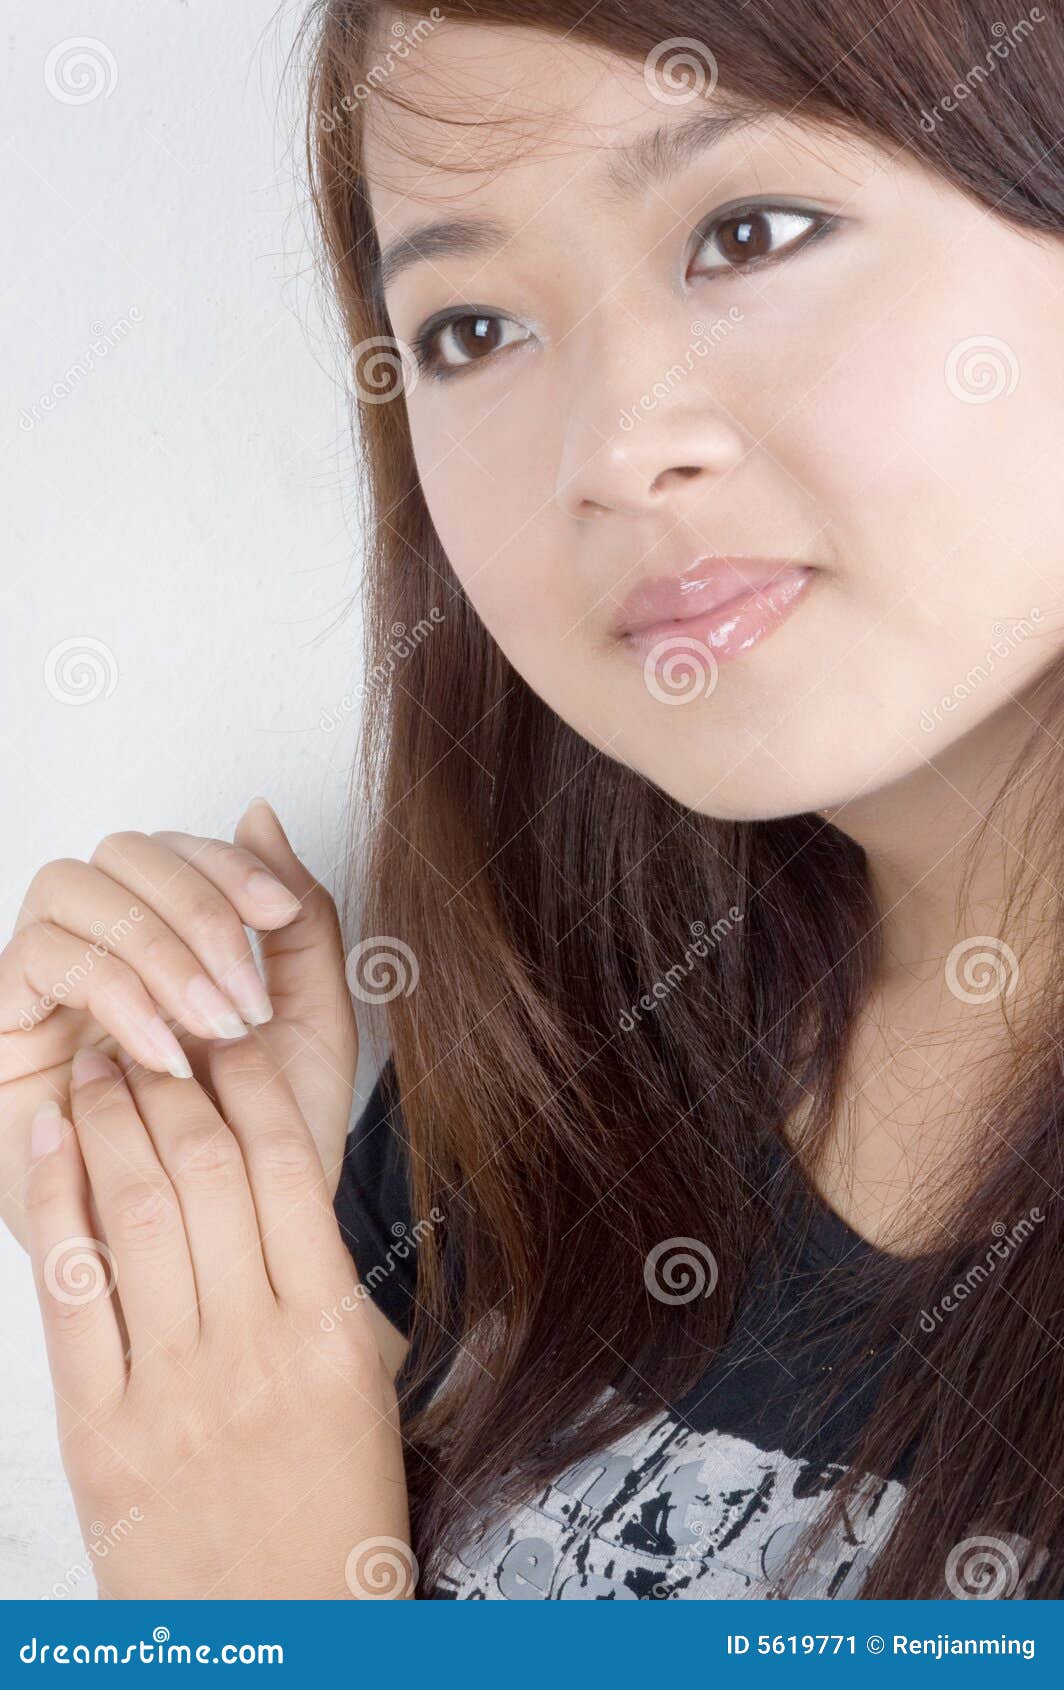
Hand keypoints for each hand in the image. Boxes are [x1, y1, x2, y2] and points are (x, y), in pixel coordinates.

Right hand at [0, 799, 357, 1244]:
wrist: (225, 1247)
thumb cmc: (261, 1143)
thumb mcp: (306, 1023)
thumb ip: (300, 924)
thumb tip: (259, 812)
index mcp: (172, 934)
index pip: (179, 848)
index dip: (227, 865)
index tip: (280, 915)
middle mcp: (102, 942)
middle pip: (122, 851)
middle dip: (196, 907)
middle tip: (245, 990)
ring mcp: (48, 978)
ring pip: (74, 887)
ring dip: (158, 946)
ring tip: (214, 1024)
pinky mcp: (4, 1021)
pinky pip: (42, 957)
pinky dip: (114, 991)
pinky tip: (164, 1053)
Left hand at [23, 1035, 411, 1599]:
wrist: (283, 1644)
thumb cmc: (330, 1516)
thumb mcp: (360, 1387)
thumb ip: (315, 1282)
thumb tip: (265, 1174)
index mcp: (332, 1334)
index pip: (288, 1165)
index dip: (251, 1083)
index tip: (229, 1038)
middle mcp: (256, 1350)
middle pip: (207, 1170)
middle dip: (172, 1083)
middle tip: (151, 1036)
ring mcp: (173, 1391)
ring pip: (140, 1212)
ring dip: (112, 1121)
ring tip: (99, 1065)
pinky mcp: (100, 1434)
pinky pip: (74, 1291)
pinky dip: (55, 1203)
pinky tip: (50, 1142)